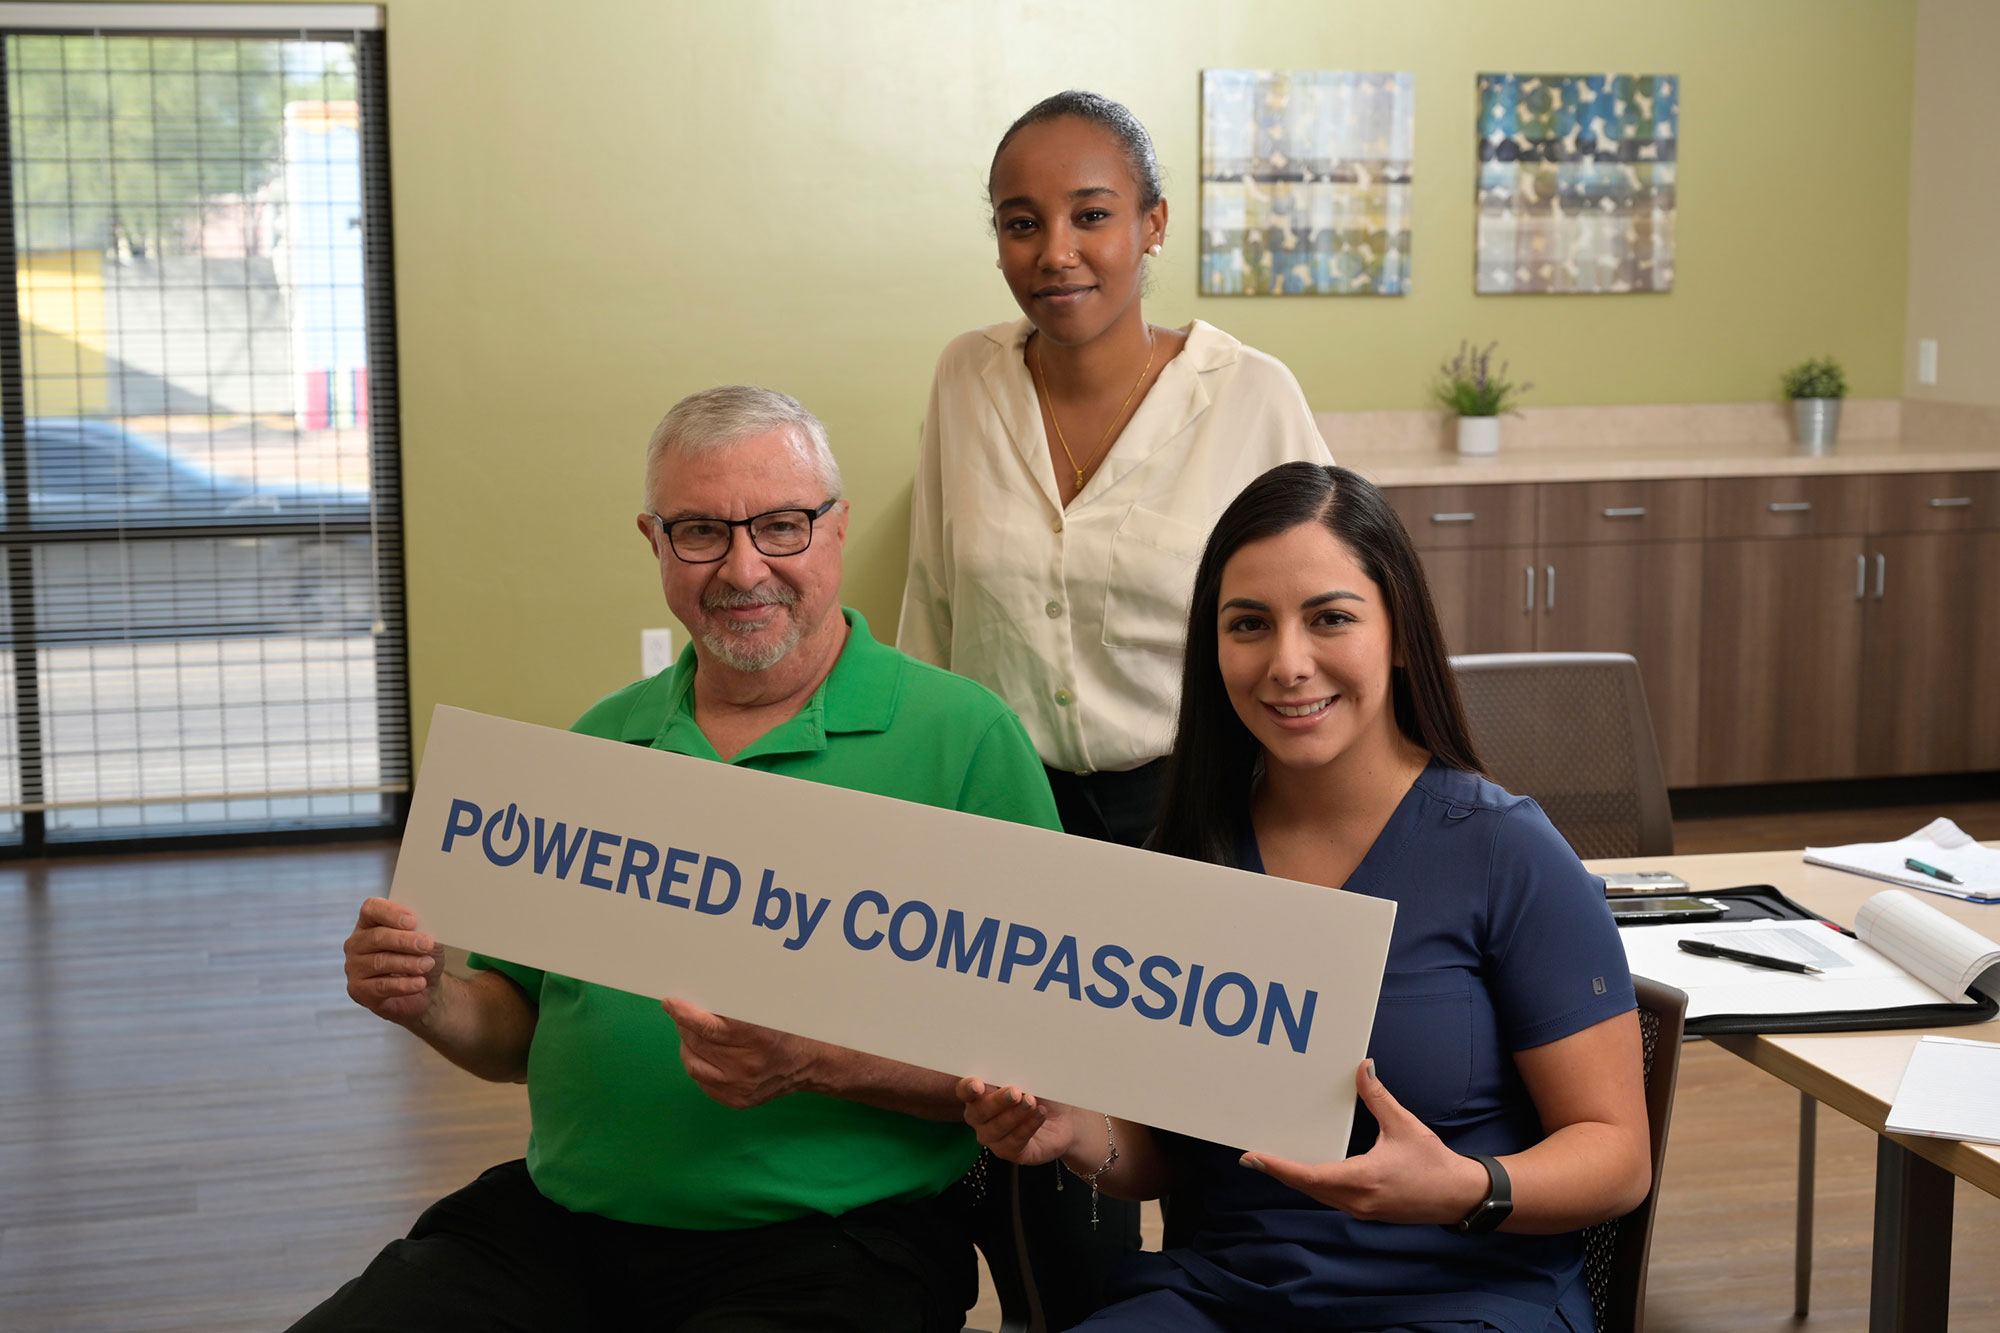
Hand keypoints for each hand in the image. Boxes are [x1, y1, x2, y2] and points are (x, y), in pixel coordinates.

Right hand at [344, 897, 442, 1024]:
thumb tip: (429, 929)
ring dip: (407, 963)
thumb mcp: (426, 941)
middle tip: (427, 944)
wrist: (424, 990)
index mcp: (370, 922)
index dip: (390, 913)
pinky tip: (420, 983)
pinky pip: (381, 986)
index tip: (412, 921)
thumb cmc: (421, 956)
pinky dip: (404, 985)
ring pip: (379, 962)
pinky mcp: (358, 989)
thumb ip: (424, 931)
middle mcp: (357, 942)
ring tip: (428, 965)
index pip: (372, 909)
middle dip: (404, 941)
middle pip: (377, 936)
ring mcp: (354, 966)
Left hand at [661, 998, 818, 1108]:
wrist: (811, 1064)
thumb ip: (736, 1004)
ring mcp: (740, 1087)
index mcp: (758, 1038)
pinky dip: (697, 1063)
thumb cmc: (787, 1028)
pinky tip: (703, 1052)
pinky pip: (701, 1081)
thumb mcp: (768, 1009)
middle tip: (682, 1013)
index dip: (686, 1014)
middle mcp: (747, 1066)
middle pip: (698, 1042)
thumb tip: (701, 994)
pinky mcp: (736, 1101)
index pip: (710, 1026)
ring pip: (693, 1064)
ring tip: (691, 1033)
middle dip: (684, 1025)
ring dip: (687, 1045)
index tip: (671, 1003)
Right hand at [955, 1077, 1079, 1167]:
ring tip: (1031, 1102)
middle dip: (997, 1101)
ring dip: (1014, 1114)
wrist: (1064, 1117)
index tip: (978, 1085)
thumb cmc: (1041, 1093)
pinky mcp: (1011, 1152)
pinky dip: (1028, 1126)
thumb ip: (1015, 1074)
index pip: (964, 1091)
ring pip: (996, 1129)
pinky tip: (1040, 1114)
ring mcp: (994, 1138)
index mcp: (980, 1096)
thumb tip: (1011, 1065)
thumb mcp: (1029, 1078)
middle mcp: (981, 1119)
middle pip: (978, 1112)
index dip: (967, 1088)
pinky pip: (1014, 1142)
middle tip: (1015, 1092)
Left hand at [1239, 1059, 1491, 1225]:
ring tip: (1273, 1162)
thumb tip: (1363, 1067)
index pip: (1308, 1176)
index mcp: (1361, 1180)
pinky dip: (1314, 1185)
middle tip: (1253, 1157)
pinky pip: (1331, 1198)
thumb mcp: (1404, 1125)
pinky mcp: (1367, 1210)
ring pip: (1318, 1195)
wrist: (1460, 1197)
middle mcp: (1356, 1200)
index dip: (1279, 1167)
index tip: (1254, 1157)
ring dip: (1295, 1179)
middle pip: (1306, 1187)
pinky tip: (1307, 1171)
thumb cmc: (1433, 1163)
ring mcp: (1361, 1209)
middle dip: (1279, 1172)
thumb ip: (1378, 1097)